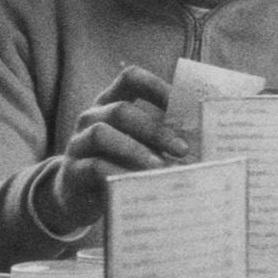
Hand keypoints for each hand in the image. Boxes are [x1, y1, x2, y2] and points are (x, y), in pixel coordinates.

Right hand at [37, 66, 189, 235]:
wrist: (75, 199)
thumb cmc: (116, 166)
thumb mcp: (136, 147)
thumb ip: (159, 140)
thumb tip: (205, 144)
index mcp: (111, 104)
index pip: (131, 78)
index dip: (156, 86)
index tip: (183, 104)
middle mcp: (91, 117)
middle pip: (121, 110)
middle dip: (155, 129)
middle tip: (183, 149)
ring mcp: (79, 142)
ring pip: (103, 133)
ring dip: (135, 150)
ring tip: (161, 169)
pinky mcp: (73, 169)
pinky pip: (94, 165)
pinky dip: (118, 172)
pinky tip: (137, 184)